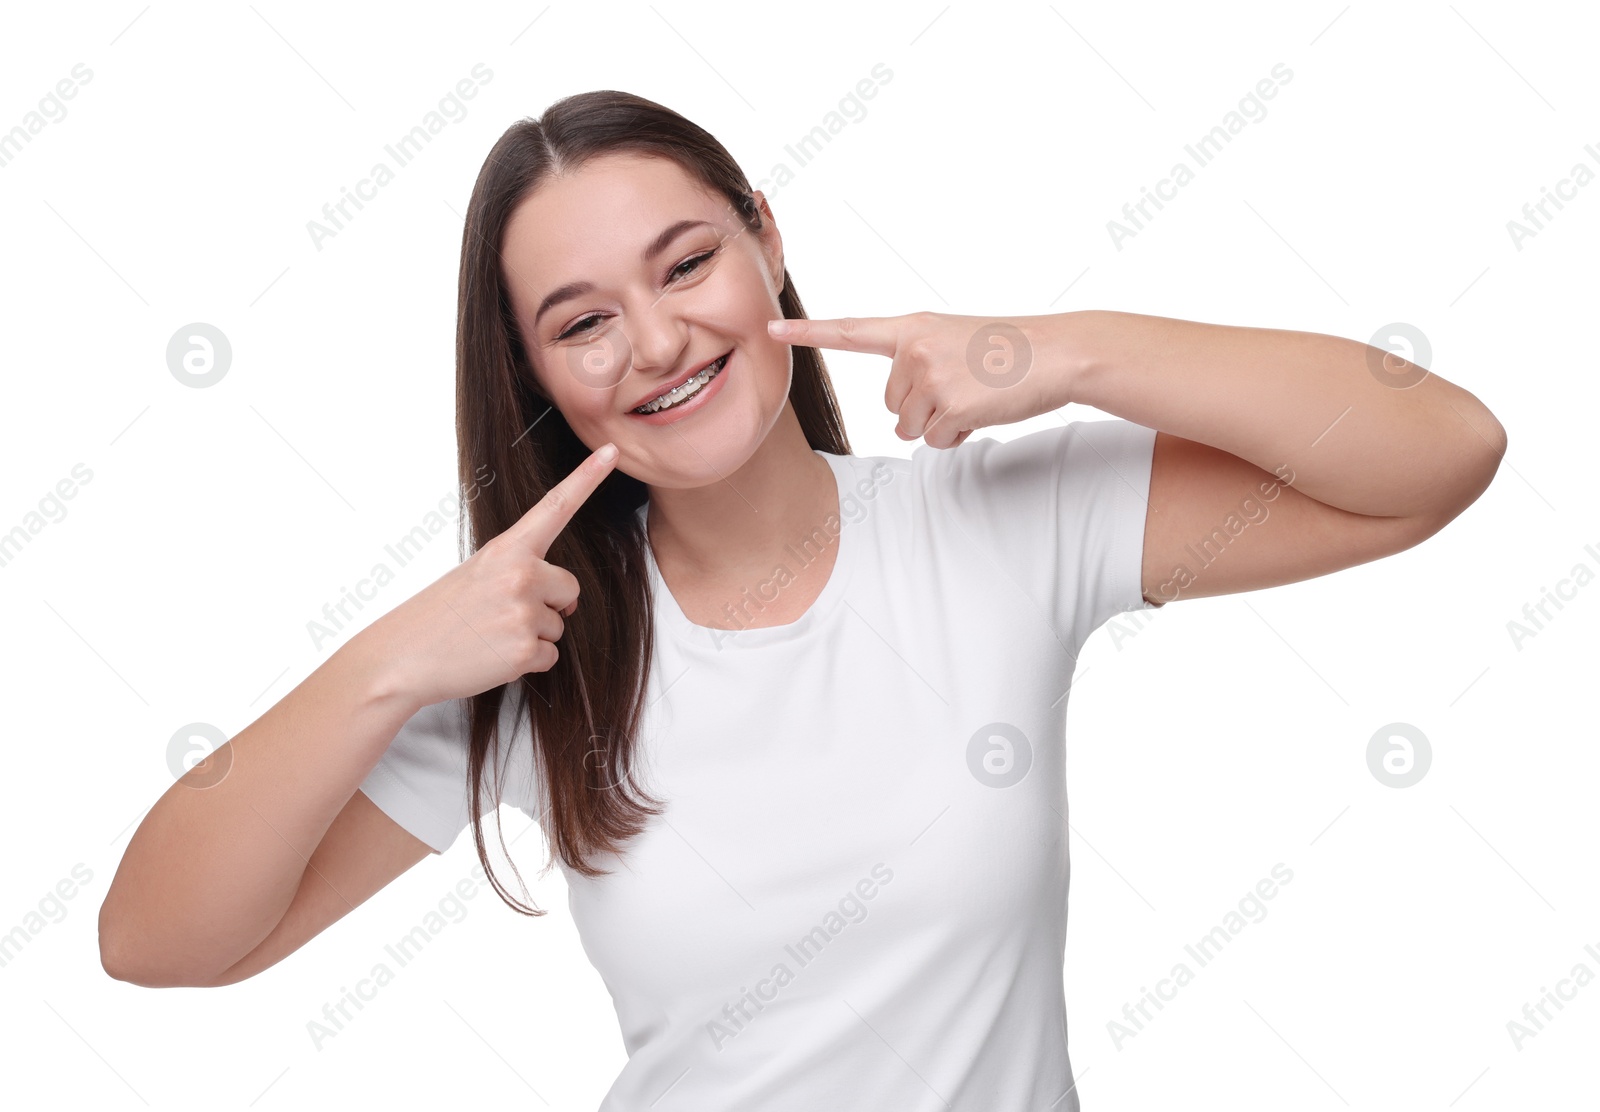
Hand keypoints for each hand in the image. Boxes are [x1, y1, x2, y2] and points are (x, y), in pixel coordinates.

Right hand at [359, 443, 619, 710]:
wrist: (400, 657)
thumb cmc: (435, 617)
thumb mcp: (477, 574)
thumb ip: (522, 572)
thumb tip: (566, 600)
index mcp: (507, 549)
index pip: (555, 507)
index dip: (587, 478)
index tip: (612, 451)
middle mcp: (520, 574)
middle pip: (570, 588)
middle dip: (548, 605)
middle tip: (502, 613)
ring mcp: (523, 612)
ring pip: (558, 626)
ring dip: (531, 635)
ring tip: (489, 634)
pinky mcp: (523, 650)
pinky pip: (550, 657)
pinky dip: (527, 662)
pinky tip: (492, 655)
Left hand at [768, 312, 1068, 448]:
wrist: (1057, 352)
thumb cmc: (1010, 351)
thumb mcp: (955, 341)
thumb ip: (918, 363)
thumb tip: (904, 418)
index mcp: (913, 328)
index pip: (850, 330)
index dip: (808, 332)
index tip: (771, 328)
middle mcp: (914, 349)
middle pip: (892, 405)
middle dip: (924, 407)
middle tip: (965, 385)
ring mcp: (930, 377)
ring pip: (911, 427)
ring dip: (942, 423)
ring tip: (977, 395)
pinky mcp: (948, 405)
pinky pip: (935, 441)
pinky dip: (959, 435)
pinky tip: (983, 409)